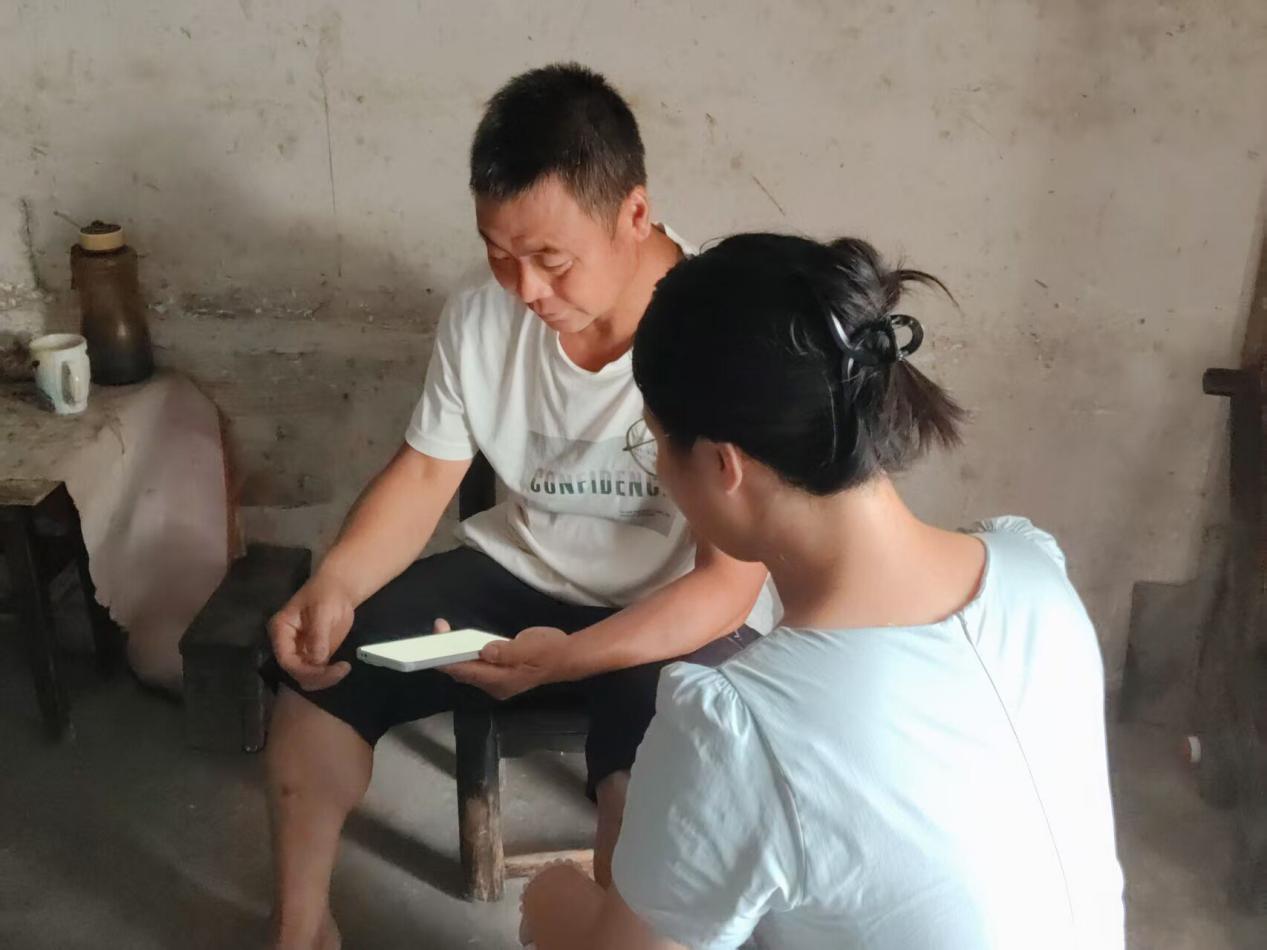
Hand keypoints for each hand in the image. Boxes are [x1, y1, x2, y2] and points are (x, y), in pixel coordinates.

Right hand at [268, 572, 356, 690]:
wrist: (338, 590)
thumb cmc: (327, 594)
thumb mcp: (322, 611)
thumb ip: (318, 636)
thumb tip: (317, 661)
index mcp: (281, 631)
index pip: (286, 659)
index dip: (304, 670)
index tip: (327, 670)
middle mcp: (286, 645)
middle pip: (295, 672)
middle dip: (317, 677)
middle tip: (342, 669)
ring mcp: (300, 652)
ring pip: (306, 677)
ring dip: (324, 679)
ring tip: (343, 668)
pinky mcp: (314, 655)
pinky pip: (317, 673)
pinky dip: (329, 675)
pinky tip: (342, 667)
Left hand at [441, 624, 568, 699]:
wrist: (566, 657)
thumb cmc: (550, 651)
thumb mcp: (531, 647)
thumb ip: (508, 651)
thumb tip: (485, 650)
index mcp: (502, 680)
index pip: (468, 671)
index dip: (448, 660)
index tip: (435, 645)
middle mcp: (495, 685)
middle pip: (463, 672)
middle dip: (447, 653)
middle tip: (439, 629)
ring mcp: (496, 681)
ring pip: (468, 670)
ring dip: (454, 653)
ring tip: (443, 632)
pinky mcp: (498, 673)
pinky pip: (475, 666)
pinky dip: (465, 654)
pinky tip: (459, 642)